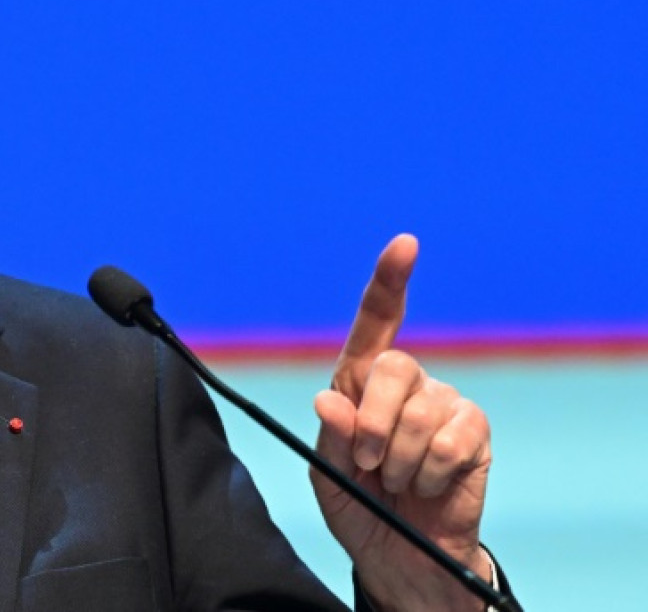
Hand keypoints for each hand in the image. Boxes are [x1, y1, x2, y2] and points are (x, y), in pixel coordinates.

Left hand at [312, 235, 492, 611]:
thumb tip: (329, 399)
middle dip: (372, 422)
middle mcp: (404, 383)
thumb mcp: (328, 474)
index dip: (390, 281)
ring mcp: (443, 404)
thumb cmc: (360, 507)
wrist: (402, 556)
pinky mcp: (474, 432)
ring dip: (399, 460)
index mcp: (359, 381)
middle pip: (391, 366)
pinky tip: (428, 485)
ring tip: (397, 481)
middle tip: (365, 462)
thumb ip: (328, 436)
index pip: (376, 321)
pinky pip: (450, 440)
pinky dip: (431, 471)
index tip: (405, 245)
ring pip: (418, 413)